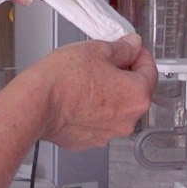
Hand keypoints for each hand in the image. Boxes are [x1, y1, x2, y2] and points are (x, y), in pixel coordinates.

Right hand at [28, 36, 156, 148]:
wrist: (35, 105)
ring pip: (116, 108)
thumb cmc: (64, 79)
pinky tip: (77, 97)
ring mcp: (108, 134)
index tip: (131, 47)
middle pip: (135, 92)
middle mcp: (128, 120)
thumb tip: (133, 45)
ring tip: (86, 79)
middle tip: (105, 61)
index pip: (151, 71)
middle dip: (124, 75)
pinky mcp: (89, 141)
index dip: (140, 54)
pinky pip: (98, 121)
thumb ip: (122, 48)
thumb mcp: (97, 50)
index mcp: (137, 95)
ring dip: (108, 94)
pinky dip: (92, 110)